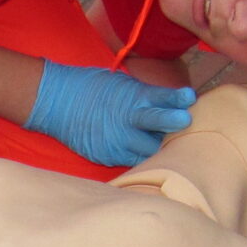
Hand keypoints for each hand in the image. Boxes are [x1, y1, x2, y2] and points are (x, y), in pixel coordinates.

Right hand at [25, 63, 196, 166]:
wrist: (57, 102)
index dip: (176, 98)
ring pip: (150, 152)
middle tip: (185, 123)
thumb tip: (178, 106)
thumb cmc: (95, 89)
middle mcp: (126, 121)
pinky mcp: (107, 156)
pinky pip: (133, 162)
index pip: (160, 99)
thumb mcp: (124, 85)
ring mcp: (116, 141)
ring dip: (159, 147)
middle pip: (158, 128)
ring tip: (163, 142)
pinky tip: (142, 150)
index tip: (190, 98)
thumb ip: (149, 98)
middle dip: (173, 125)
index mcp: (132, 98)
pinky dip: (140, 156)